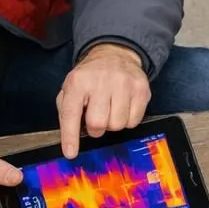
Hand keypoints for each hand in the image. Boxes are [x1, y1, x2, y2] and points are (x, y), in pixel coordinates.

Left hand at [57, 43, 150, 157]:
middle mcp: (101, 81)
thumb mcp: (70, 88)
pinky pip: (134, 121)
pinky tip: (123, 107)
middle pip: (98, 124)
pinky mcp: (141, 89)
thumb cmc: (90, 78)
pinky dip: (127, 120)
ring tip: (110, 111)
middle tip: (96, 120)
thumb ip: (67, 111)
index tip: (71, 153)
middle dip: (95, 129)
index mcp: (78, 82)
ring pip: (118, 125)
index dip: (70, 137)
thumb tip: (71, 139)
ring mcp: (124, 83)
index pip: (71, 114)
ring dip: (112, 124)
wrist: (115, 54)